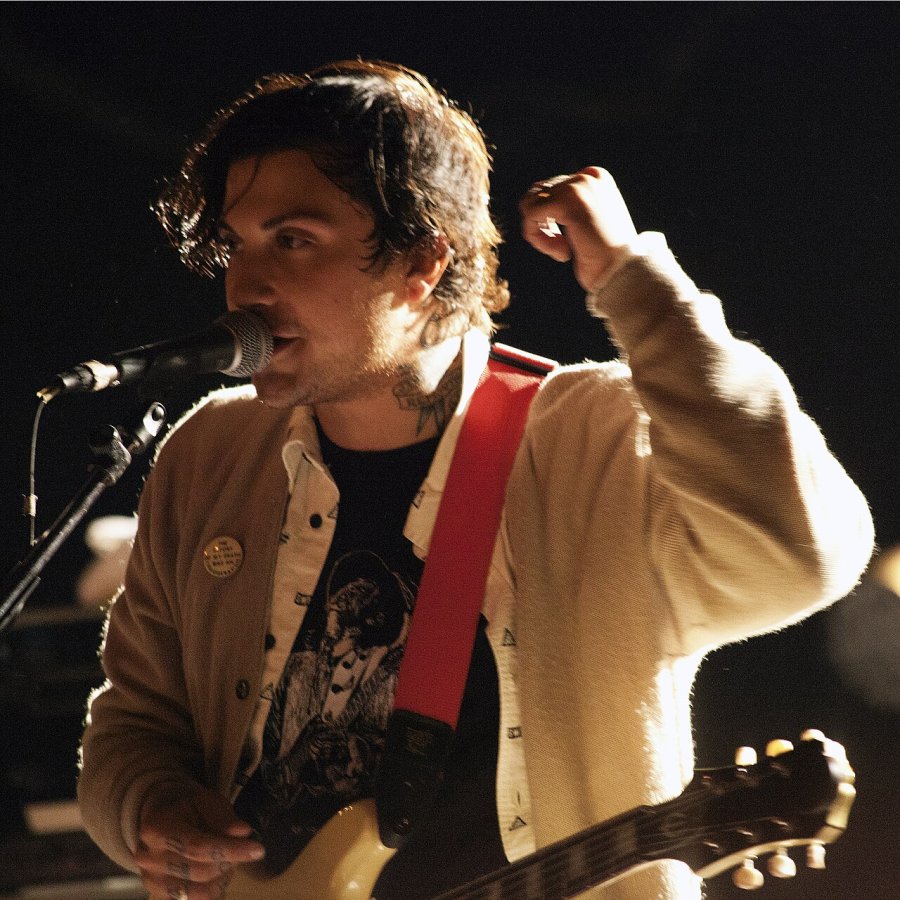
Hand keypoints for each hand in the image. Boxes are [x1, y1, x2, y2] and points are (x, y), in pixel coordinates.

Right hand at [134, 782, 264, 898]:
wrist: (159, 816)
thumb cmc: (187, 806)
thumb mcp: (205, 800)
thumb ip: (223, 817)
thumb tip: (244, 832)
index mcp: (158, 829)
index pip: (198, 847)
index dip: (230, 850)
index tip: (258, 849)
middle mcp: (149, 859)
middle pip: (199, 872)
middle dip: (229, 862)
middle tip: (243, 849)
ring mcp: (151, 881)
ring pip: (198, 893)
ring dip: (222, 878)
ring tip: (228, 860)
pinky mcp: (158, 896)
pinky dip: (212, 890)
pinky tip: (218, 873)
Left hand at [519, 167, 637, 291]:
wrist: (623, 271)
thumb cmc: (606, 257)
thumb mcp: (590, 221)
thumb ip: (569, 206)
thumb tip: (529, 200)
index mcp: (595, 177)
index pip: (551, 188)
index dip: (549, 218)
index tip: (568, 241)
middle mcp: (586, 176)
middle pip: (538, 195)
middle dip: (543, 226)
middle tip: (565, 248)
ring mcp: (576, 187)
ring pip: (530, 205)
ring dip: (539, 233)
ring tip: (561, 250)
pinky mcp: (566, 202)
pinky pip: (530, 216)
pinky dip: (538, 239)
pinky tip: (563, 253)